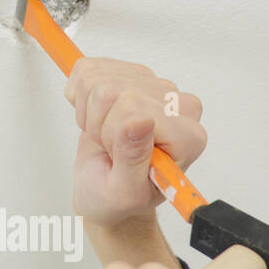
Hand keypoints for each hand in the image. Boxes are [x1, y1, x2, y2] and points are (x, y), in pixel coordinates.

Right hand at [65, 58, 207, 227]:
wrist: (107, 190)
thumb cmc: (119, 198)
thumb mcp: (126, 191)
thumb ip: (134, 158)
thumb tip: (140, 119)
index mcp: (188, 136)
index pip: (134, 107)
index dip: (113, 134)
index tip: (121, 158)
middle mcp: (178, 106)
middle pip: (114, 91)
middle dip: (101, 125)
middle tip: (112, 150)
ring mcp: (155, 86)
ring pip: (98, 79)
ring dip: (91, 114)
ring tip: (106, 138)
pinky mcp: (130, 74)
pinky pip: (87, 70)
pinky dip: (80, 98)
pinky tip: (98, 119)